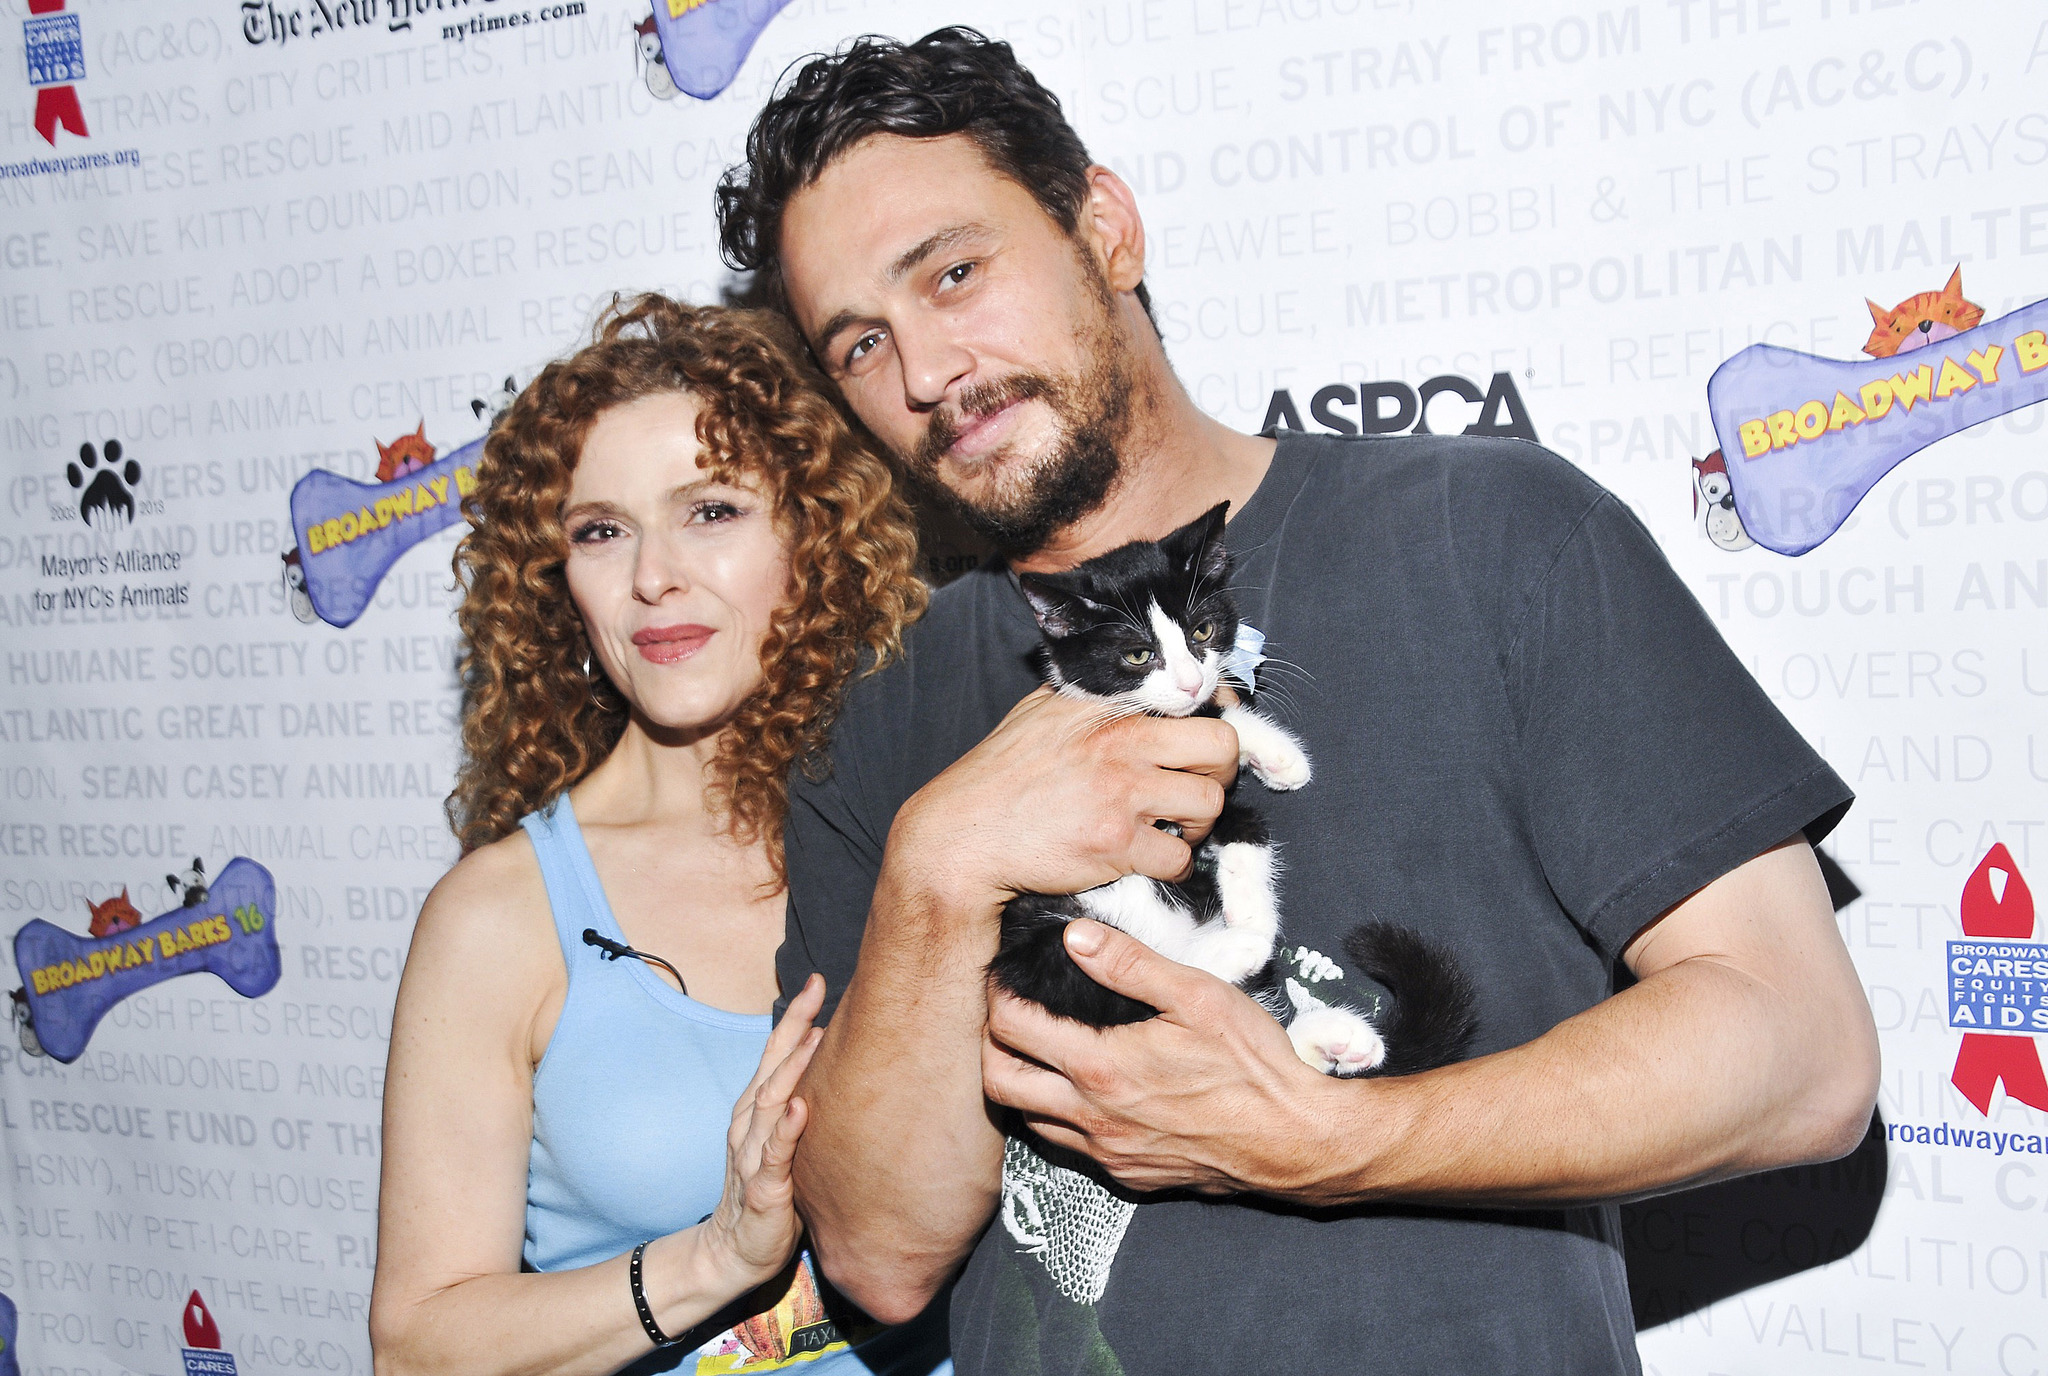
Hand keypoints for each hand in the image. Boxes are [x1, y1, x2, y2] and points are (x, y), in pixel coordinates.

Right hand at [704, 974, 825, 1286]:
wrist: (734, 1252)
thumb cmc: (770, 1191)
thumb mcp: (787, 1142)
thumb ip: (801, 1107)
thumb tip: (840, 1067)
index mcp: (756, 1109)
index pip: (775, 1052)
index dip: (794, 1016)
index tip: (817, 981)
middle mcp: (749, 1123)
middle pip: (771, 1064)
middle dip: (793, 1025)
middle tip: (817, 988)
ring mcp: (753, 1153)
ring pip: (770, 1102)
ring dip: (791, 1068)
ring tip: (813, 1037)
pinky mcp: (763, 1187)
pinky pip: (775, 1154)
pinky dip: (787, 1129)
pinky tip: (801, 1108)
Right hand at [891, 686, 1239, 908]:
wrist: (963, 837)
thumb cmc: (998, 777)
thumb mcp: (1039, 712)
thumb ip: (1088, 696)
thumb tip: (1128, 685)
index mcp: (1105, 704)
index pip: (1191, 693)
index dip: (1217, 714)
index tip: (1210, 737)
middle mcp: (1120, 741)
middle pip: (1222, 746)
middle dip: (1222, 771)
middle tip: (1201, 785)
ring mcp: (1122, 793)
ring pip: (1210, 804)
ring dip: (1200, 823)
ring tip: (1175, 826)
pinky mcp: (1118, 844)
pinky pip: (1180, 856)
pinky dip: (1172, 865)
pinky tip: (1150, 860)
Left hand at [981, 921, 1355, 1198]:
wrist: (1295, 1141)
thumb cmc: (1253, 1066)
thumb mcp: (1197, 996)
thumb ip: (1130, 964)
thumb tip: (1075, 937)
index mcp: (1100, 1068)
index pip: (1011, 1030)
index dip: (997, 997)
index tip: (1003, 977)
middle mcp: (1092, 1117)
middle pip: (999, 1084)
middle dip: (990, 1045)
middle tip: (1006, 1016)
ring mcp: (1108, 1153)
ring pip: (1030, 1121)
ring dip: (1023, 1085)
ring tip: (1040, 1051)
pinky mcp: (1130, 1176)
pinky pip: (1072, 1149)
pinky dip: (1061, 1118)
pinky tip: (1085, 1092)